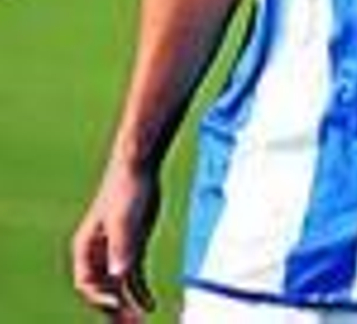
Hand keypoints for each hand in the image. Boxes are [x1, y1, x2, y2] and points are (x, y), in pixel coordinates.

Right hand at [71, 164, 160, 320]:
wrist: (139, 168)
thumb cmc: (127, 190)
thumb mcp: (125, 219)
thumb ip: (123, 247)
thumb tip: (120, 275)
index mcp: (85, 248)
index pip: (87, 283)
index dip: (100, 296)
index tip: (118, 302)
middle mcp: (97, 254)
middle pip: (101, 290)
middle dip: (113, 310)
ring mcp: (115, 252)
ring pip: (118, 287)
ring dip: (127, 306)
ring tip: (139, 323)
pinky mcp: (133, 248)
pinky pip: (134, 278)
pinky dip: (140, 292)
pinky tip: (150, 306)